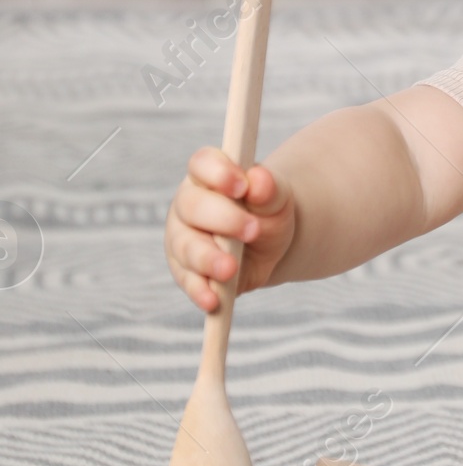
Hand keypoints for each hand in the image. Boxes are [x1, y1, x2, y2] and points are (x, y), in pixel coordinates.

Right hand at [165, 148, 295, 311]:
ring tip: (230, 269)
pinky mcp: (185, 271)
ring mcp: (182, 238)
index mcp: (208, 175)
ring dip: (208, 259)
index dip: (218, 173)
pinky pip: (188, 282)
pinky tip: (213, 300)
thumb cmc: (267, 212)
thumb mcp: (277, 198)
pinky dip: (200, 291)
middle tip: (252, 230)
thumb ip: (269, 188)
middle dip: (223, 219)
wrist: (269, 244)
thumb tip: (259, 180)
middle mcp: (188, 204)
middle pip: (192, 206)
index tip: (241, 186)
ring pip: (186, 246)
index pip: (202, 164)